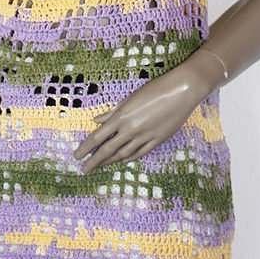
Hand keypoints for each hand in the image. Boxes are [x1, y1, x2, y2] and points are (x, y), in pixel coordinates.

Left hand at [72, 60, 215, 173]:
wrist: (182, 91)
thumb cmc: (155, 89)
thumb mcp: (131, 97)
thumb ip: (113, 111)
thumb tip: (97, 120)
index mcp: (122, 117)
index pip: (98, 136)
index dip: (86, 148)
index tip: (77, 156)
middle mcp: (131, 129)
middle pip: (108, 150)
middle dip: (94, 161)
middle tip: (83, 170)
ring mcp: (145, 137)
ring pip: (123, 154)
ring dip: (110, 161)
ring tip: (101, 166)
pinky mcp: (158, 140)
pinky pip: (140, 153)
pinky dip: (129, 158)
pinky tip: (123, 160)